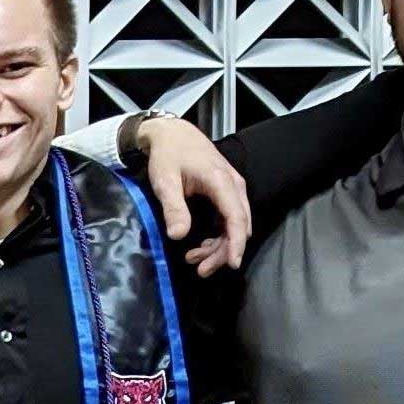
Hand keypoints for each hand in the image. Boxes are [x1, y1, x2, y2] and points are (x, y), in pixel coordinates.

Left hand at [137, 116, 251, 274]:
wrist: (172, 134)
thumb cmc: (169, 154)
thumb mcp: (165, 180)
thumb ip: (173, 207)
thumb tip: (178, 235)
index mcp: (221, 181)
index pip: (236, 217)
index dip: (236, 243)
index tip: (233, 264)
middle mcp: (233, 186)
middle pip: (239, 226)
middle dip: (223, 251)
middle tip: (201, 269)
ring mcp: (232, 189)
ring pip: (234, 225)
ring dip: (219, 246)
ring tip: (195, 260)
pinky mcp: (226, 193)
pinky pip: (229, 219)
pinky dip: (218, 236)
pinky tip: (201, 247)